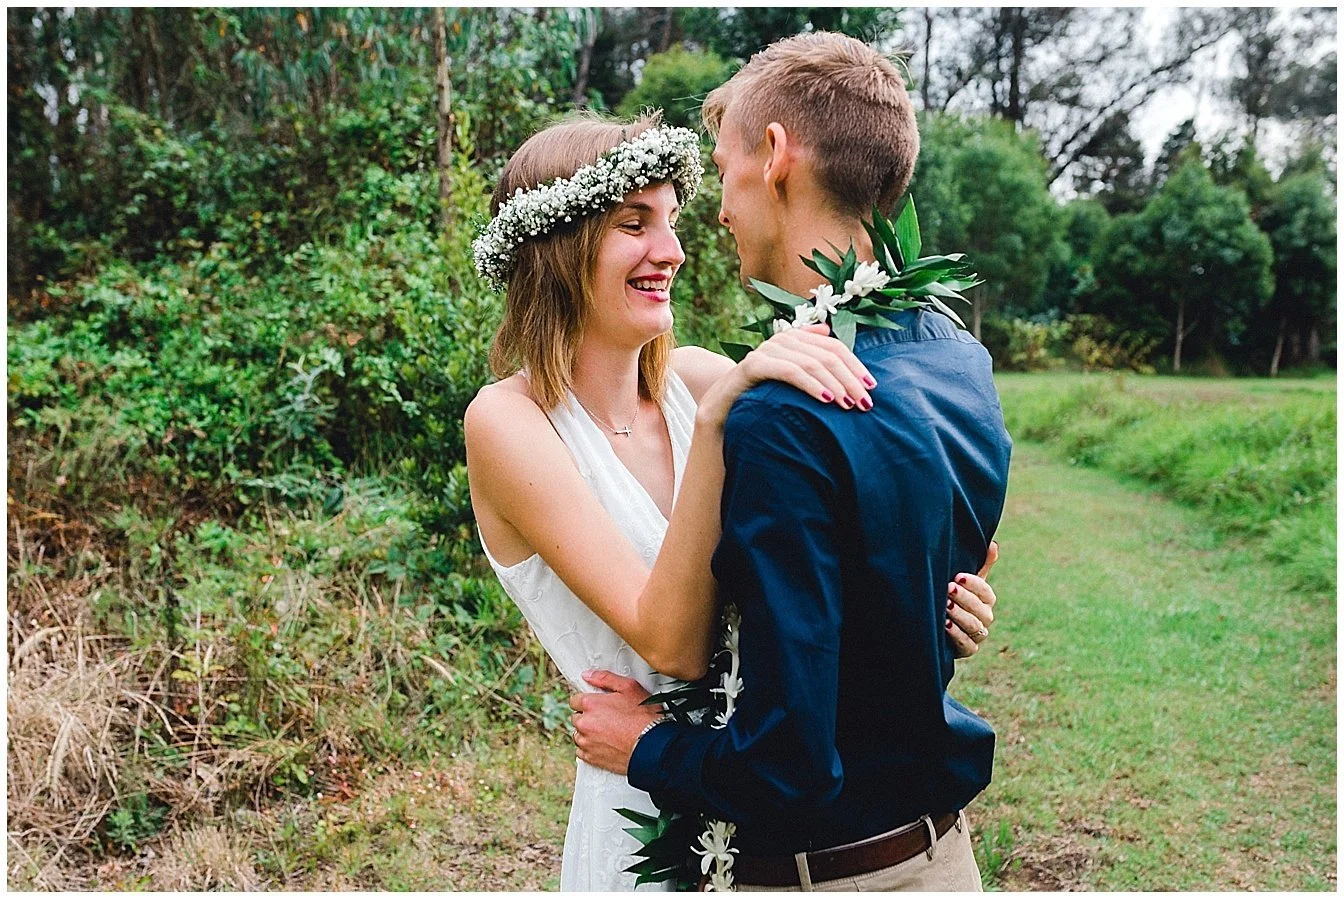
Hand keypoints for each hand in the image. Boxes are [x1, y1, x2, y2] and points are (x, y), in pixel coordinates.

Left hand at [568, 670, 661, 775]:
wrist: (652, 746)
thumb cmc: (644, 717)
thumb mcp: (629, 687)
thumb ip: (605, 678)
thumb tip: (588, 675)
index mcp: (590, 704)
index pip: (574, 699)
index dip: (587, 700)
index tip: (596, 704)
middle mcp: (584, 724)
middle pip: (576, 717)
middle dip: (587, 716)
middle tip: (606, 717)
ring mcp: (587, 742)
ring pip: (579, 734)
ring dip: (588, 732)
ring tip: (607, 731)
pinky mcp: (591, 758)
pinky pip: (581, 752)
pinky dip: (590, 748)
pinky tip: (604, 744)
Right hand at [698, 324, 875, 428]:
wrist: (723, 411)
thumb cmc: (761, 397)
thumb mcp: (790, 378)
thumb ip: (808, 357)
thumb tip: (828, 331)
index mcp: (795, 338)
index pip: (834, 348)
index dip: (855, 366)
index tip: (872, 388)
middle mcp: (782, 339)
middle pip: (828, 355)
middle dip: (850, 379)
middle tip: (865, 403)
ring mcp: (767, 350)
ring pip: (812, 362)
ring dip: (835, 384)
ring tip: (849, 404)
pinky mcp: (754, 365)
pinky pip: (790, 371)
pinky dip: (811, 385)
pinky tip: (827, 400)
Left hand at [946, 540, 999, 657]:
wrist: (938, 622)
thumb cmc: (955, 596)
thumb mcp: (965, 580)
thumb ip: (981, 564)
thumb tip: (994, 544)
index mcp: (987, 599)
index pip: (985, 591)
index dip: (973, 584)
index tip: (957, 577)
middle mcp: (986, 617)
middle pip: (980, 609)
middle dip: (963, 599)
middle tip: (947, 589)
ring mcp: (978, 635)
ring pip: (974, 626)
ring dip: (959, 616)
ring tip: (944, 606)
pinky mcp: (968, 649)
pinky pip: (967, 644)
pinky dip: (956, 635)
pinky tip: (945, 625)